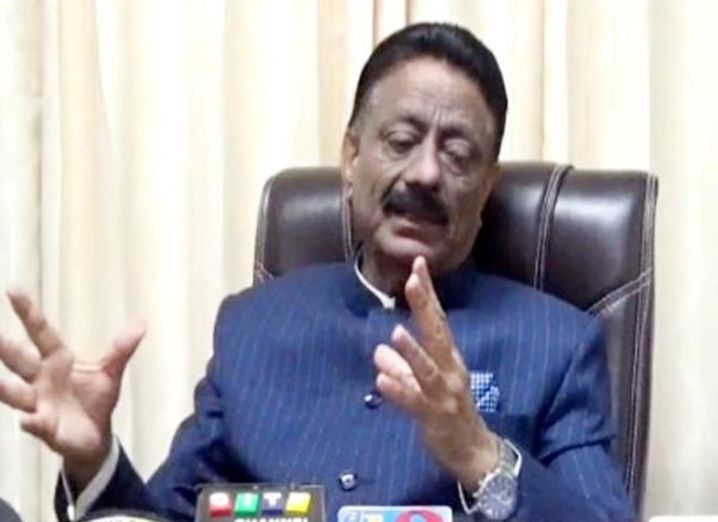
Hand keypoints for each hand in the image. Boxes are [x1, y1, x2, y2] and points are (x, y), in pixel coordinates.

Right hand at [0, 288, 144, 488]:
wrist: (96, 436)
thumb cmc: (95, 400)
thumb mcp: (110, 371)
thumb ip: (122, 348)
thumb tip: (143, 322)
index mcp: (56, 360)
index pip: (40, 331)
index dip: (27, 311)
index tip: (12, 288)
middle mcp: (41, 379)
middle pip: (19, 359)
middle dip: (3, 346)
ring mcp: (39, 403)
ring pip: (16, 392)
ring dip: (4, 386)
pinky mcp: (46, 427)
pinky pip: (36, 423)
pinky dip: (31, 422)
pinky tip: (26, 419)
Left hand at [373, 257, 498, 488]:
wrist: (474, 452)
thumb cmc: (449, 412)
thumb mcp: (424, 385)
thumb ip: (403, 367)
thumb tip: (381, 350)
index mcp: (448, 357)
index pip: (437, 319)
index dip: (427, 293)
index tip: (417, 265)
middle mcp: (450, 369)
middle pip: (437, 333)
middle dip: (424, 306)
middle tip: (413, 280)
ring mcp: (444, 393)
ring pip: (428, 369)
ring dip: (413, 350)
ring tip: (396, 331)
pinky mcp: (435, 417)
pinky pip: (416, 403)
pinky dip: (400, 391)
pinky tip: (381, 381)